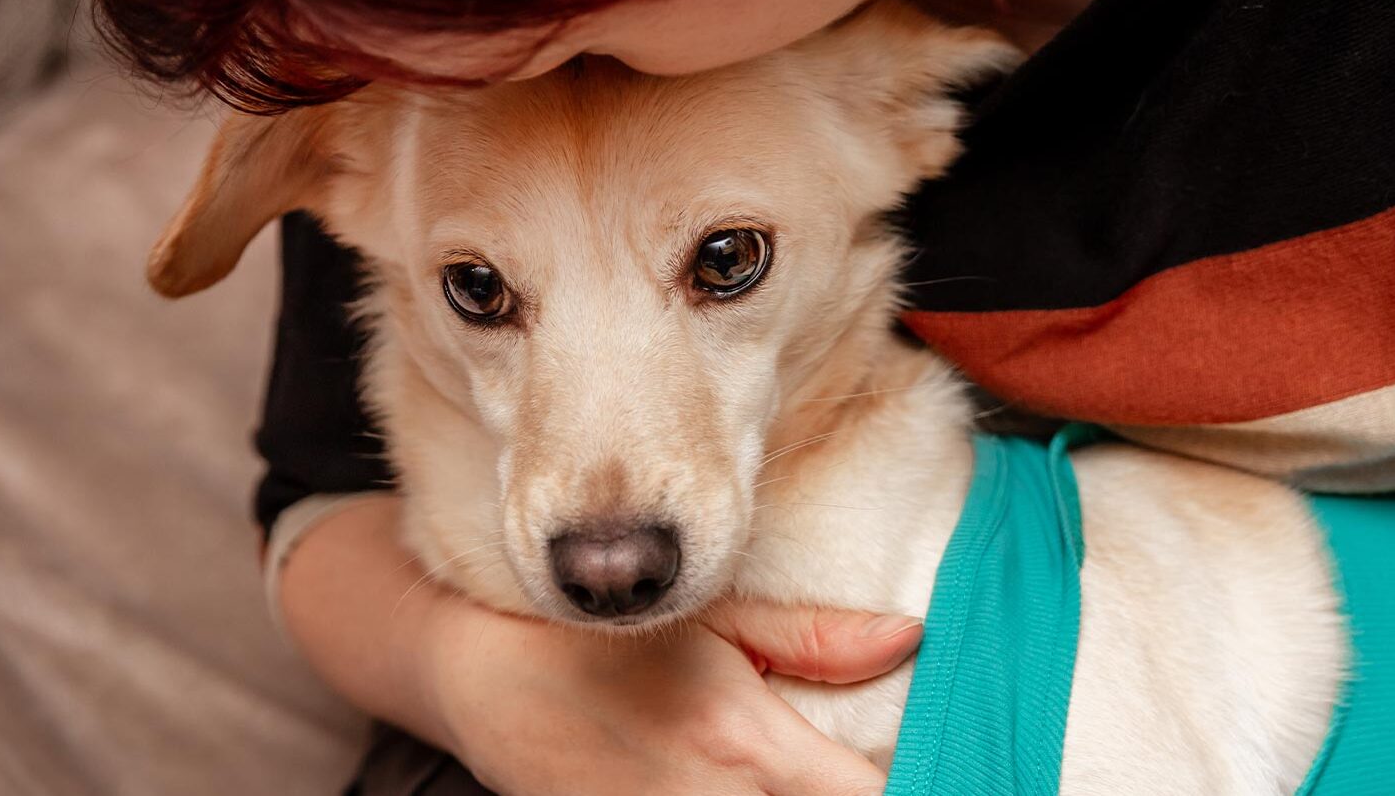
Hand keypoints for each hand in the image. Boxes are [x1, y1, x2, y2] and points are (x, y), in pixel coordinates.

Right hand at [421, 597, 921, 795]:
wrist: (476, 676)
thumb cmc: (605, 635)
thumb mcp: (713, 617)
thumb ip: (816, 637)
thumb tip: (911, 636)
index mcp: (744, 740)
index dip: (905, 779)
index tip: (918, 760)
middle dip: (849, 794)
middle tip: (848, 768)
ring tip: (804, 775)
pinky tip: (747, 787)